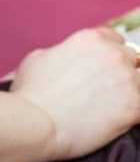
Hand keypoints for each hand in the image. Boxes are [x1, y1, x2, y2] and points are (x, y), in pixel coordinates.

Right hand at [8, 27, 139, 159]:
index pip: (117, 41)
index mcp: (92, 38)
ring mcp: (127, 80)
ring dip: (131, 94)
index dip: (109, 56)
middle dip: (122, 74)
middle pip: (134, 60)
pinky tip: (121, 122)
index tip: (102, 71)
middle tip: (107, 93)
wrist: (36, 122)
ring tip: (114, 109)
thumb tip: (61, 58)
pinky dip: (134, 115)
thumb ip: (59, 52)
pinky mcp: (135, 107)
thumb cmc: (31, 93)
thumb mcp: (38, 58)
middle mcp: (114, 54)